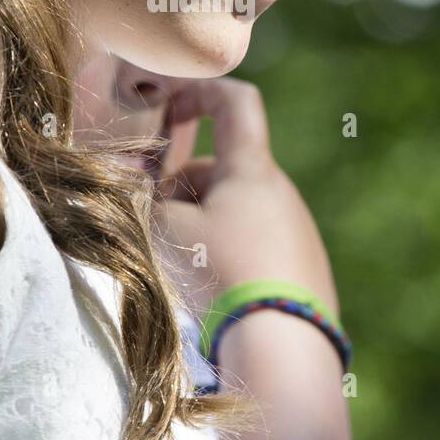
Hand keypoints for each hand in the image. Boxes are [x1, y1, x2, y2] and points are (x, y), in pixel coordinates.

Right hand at [150, 78, 339, 323]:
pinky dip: (227, 254)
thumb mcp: (165, 230)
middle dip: (182, 186)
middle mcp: (281, 193)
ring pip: (235, 210)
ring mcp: (297, 232)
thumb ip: (143, 199)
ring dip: (201, 222)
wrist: (282, 347)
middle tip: (153, 220)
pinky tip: (212, 293)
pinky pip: (256, 245)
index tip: (167, 106)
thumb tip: (135, 186)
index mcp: (252, 170)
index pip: (235, 102)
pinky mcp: (304, 271)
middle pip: (224, 169)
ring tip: (179, 266)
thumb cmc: (220, 274)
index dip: (199, 92)